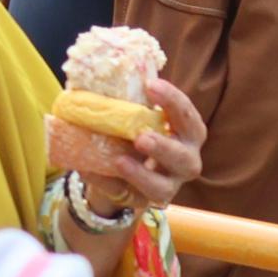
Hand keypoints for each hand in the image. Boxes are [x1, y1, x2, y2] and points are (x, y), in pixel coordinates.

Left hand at [59, 72, 207, 215]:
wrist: (122, 170)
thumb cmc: (137, 132)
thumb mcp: (137, 115)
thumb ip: (127, 99)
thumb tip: (90, 74)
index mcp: (188, 135)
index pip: (188, 118)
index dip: (173, 102)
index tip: (152, 86)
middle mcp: (185, 162)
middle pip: (184, 159)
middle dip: (164, 148)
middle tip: (141, 137)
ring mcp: (166, 186)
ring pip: (162, 188)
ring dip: (142, 175)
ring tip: (120, 161)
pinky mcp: (142, 201)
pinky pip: (125, 196)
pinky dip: (106, 183)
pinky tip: (89, 170)